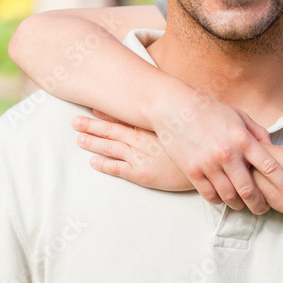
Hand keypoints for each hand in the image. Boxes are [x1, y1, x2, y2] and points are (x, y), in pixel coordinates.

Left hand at [73, 112, 191, 191]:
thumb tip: (169, 107)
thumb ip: (173, 118)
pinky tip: (93, 162)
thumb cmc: (199, 146)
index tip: (93, 107)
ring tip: (79, 139)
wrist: (207, 170)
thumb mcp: (187, 126)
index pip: (125, 117)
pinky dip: (104, 165)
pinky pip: (118, 169)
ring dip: (93, 143)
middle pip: (111, 131)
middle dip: (92, 126)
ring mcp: (140, 157)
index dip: (107, 113)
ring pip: (110, 148)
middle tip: (75, 121)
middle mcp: (142, 140)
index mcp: (152, 127)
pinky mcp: (142, 174)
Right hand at [142, 88, 282, 213]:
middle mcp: (227, 154)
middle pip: (250, 190)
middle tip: (264, 208)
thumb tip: (273, 151)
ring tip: (245, 205)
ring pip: (230, 197)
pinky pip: (210, 196)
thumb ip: (258, 134)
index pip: (270, 167)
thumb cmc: (210, 110)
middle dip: (260, 205)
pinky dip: (220, 201)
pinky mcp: (192, 172)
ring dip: (240, 206)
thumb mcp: (239, 116)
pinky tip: (224, 198)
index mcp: (243, 139)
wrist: (174, 107)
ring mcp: (208, 165)